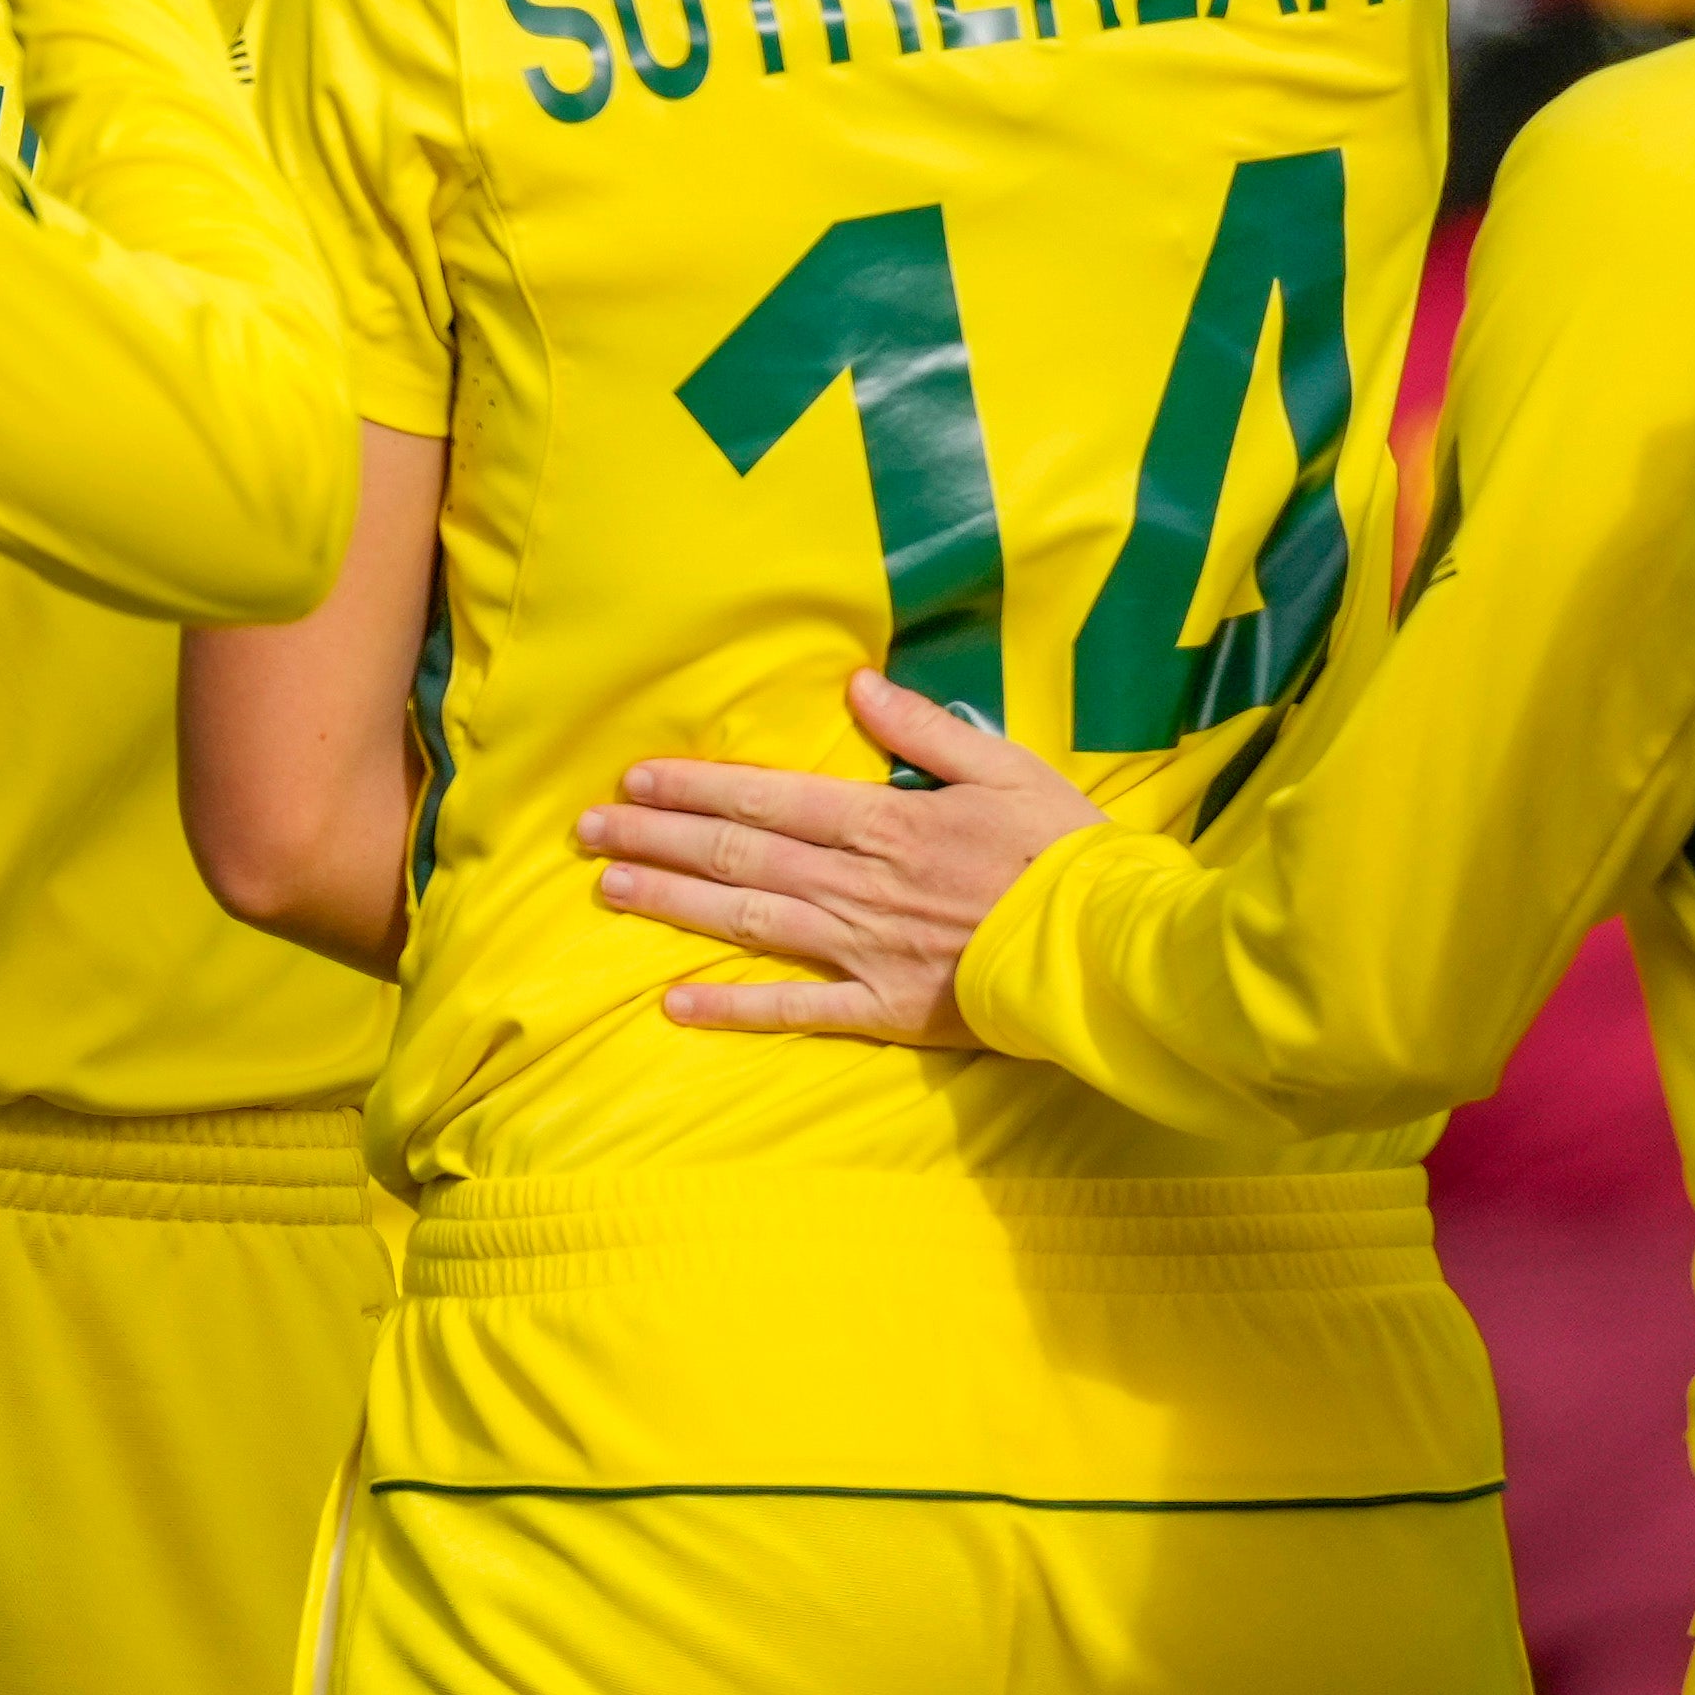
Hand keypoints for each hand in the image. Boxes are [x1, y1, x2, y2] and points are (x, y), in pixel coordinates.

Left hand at [584, 670, 1098, 1042]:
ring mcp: (863, 948)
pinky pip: (793, 1010)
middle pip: (739, 854)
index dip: (697, 785)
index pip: (769, 797)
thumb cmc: (1065, 852)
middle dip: (658, 836)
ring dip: (672, 903)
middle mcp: (857, 882)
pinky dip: (732, 1008)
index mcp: (885, 821)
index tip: (637, 777)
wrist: (1107, 947)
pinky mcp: (880, 1008)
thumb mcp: (1004, 765)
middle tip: (587, 830)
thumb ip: (924, 727)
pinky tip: (674, 1005)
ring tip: (609, 889)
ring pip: (747, 921)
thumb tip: (855, 684)